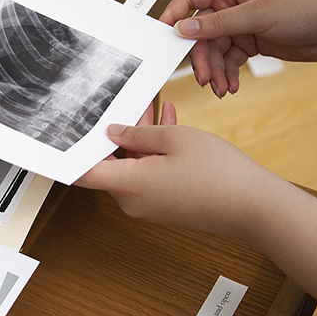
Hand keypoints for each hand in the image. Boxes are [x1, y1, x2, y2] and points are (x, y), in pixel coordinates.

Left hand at [75, 119, 283, 238]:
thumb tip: (113, 133)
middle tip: (126, 108)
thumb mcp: (175, 139)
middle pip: (111, 165)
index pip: (83, 172)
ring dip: (140, 140)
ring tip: (152, 110)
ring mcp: (149, 206)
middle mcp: (133, 201)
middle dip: (117, 135)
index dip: (70, 154)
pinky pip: (150, 176)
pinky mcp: (165, 206)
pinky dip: (154, 155)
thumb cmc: (219, 173)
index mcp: (128, 184)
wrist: (256, 207)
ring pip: (133, 167)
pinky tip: (168, 126)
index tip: (60, 137)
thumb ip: (139, 134)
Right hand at [159, 0, 316, 96]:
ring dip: (215, 71)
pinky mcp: (250, 43)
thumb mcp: (258, 15)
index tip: (164, 37)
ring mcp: (240, 25)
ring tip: (222, 89)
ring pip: (214, 51)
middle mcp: (232, 5)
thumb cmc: (307, 8)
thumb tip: (183, 27)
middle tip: (205, 79)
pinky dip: (227, 75)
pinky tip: (231, 86)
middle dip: (201, 59)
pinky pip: (228, 60)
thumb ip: (218, 23)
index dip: (174, 16)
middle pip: (201, 33)